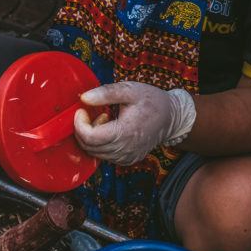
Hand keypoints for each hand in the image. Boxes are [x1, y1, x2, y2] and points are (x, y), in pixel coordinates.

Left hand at [73, 81, 195, 164]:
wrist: (171, 118)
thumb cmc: (152, 102)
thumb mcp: (130, 90)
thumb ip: (106, 93)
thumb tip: (83, 98)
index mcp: (125, 132)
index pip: (90, 137)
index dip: (79, 124)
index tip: (82, 110)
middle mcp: (125, 150)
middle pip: (89, 147)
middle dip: (84, 129)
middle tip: (96, 113)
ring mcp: (126, 158)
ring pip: (94, 153)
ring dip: (92, 137)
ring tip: (106, 120)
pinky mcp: (127, 160)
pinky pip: (104, 156)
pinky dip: (100, 144)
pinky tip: (111, 130)